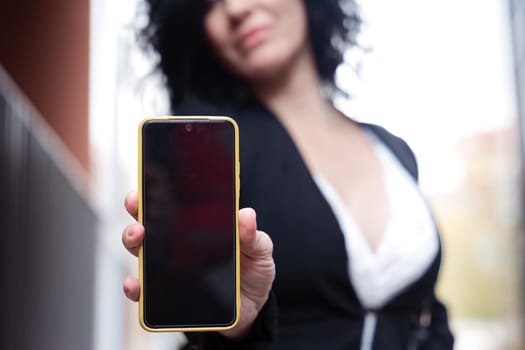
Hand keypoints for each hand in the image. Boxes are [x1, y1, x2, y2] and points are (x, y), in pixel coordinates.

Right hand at [122, 191, 274, 338]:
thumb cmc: (252, 270)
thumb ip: (253, 235)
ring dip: (132, 240)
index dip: (155, 189)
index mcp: (198, 226)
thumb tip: (246, 214)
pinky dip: (135, 287)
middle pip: (149, 222)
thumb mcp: (259, 250)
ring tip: (138, 236)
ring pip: (140, 251)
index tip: (147, 180)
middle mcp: (177, 244)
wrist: (252, 308)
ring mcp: (169, 268)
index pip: (173, 203)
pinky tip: (135, 283)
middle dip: (137, 210)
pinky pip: (143, 293)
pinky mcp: (166, 296)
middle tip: (138, 205)